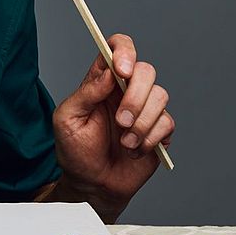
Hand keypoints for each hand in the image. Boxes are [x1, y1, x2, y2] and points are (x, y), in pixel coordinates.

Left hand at [50, 34, 173, 221]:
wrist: (92, 185)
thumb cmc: (75, 151)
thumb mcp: (67, 119)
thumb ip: (87, 93)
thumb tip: (109, 72)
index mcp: (102, 82)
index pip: (118, 48)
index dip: (125, 51)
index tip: (123, 70)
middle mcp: (125, 91)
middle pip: (146, 70)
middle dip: (136, 97)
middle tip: (120, 121)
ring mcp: (144, 110)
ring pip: (160, 96)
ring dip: (142, 123)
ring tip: (125, 142)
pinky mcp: (158, 131)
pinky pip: (167, 123)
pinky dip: (150, 139)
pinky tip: (135, 150)